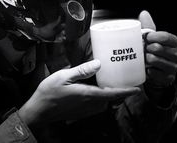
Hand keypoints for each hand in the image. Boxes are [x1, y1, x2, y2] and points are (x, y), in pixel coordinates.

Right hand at [19, 60, 139, 127]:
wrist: (39, 111)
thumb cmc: (50, 92)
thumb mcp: (64, 76)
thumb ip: (82, 70)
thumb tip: (99, 63)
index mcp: (88, 95)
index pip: (113, 94)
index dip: (126, 92)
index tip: (137, 89)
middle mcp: (90, 105)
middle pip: (111, 100)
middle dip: (120, 92)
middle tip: (124, 80)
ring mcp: (86, 110)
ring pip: (105, 103)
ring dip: (110, 96)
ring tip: (111, 83)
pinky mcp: (81, 112)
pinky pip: (97, 106)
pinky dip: (102, 98)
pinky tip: (96, 90)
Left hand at [139, 11, 176, 87]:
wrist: (156, 72)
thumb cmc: (154, 51)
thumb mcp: (152, 39)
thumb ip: (149, 27)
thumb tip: (144, 13)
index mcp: (175, 43)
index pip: (166, 37)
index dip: (154, 37)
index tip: (146, 37)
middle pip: (159, 48)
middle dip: (148, 48)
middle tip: (144, 49)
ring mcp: (174, 67)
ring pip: (155, 60)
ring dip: (146, 59)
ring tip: (144, 58)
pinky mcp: (168, 78)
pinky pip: (154, 73)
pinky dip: (148, 70)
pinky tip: (147, 69)